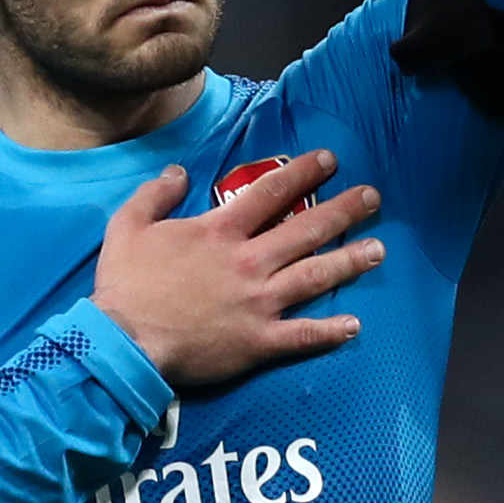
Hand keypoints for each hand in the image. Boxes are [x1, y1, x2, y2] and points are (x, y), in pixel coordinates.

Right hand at [91, 151, 384, 386]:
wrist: (124, 342)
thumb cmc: (125, 285)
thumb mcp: (127, 226)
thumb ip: (155, 194)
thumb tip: (178, 172)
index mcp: (220, 231)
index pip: (270, 192)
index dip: (302, 172)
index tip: (330, 160)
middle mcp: (248, 261)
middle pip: (305, 229)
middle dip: (343, 210)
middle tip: (373, 197)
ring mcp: (258, 302)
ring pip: (314, 276)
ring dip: (350, 261)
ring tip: (379, 250)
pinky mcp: (258, 341)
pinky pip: (302, 336)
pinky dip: (330, 332)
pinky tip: (355, 325)